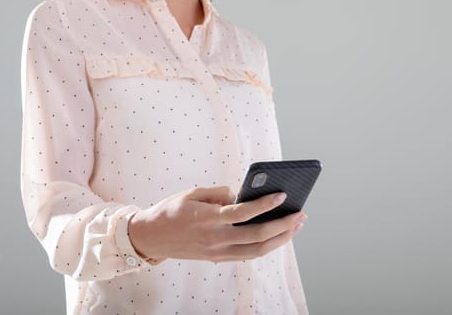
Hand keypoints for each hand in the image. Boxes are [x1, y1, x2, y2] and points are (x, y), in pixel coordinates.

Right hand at [128, 185, 306, 262]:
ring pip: (257, 250)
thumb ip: (219, 193)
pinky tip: (276, 236)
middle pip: (257, 235)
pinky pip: (247, 255)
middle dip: (283, 225)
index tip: (282, 195)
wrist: (151, 238)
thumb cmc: (171, 211)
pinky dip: (265, 246)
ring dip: (280, 239)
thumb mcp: (192, 194)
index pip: (243, 212)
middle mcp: (215, 239)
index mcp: (208, 219)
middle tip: (300, 214)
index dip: (265, 204)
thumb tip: (241, 195)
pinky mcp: (217, 259)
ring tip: (295, 226)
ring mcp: (217, 252)